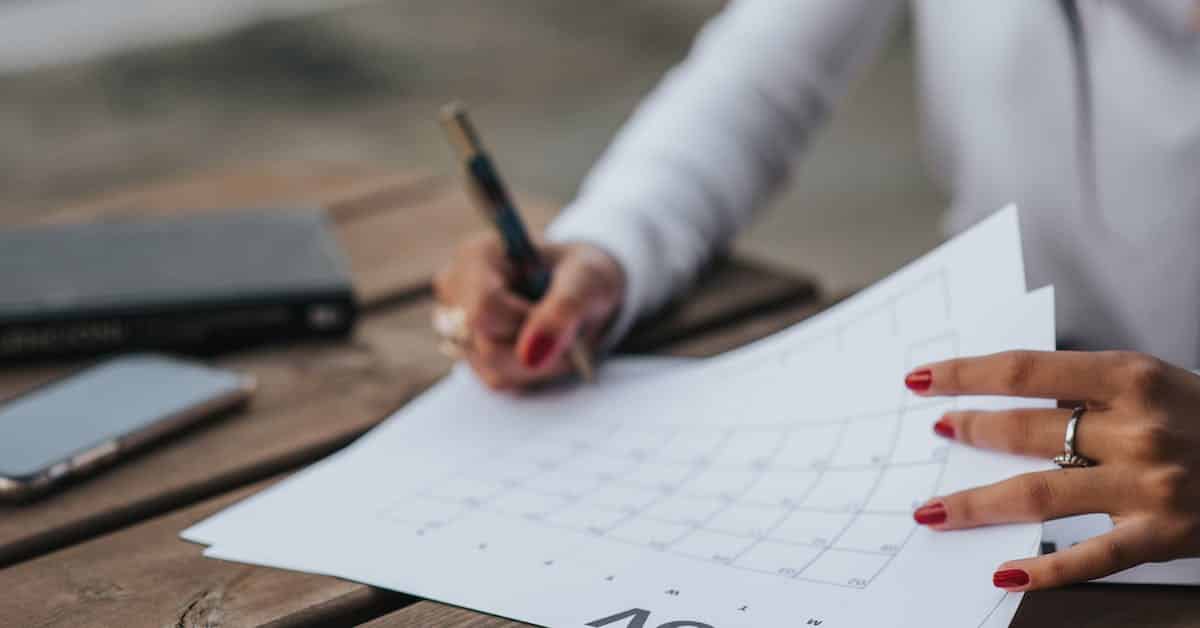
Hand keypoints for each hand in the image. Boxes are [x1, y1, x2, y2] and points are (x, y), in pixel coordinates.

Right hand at [433, 233, 623, 389]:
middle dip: (538, 346)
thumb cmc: (584, 274)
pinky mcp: (469, 354)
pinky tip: (545, 349)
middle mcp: (457, 289)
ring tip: (560, 338)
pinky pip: (498, 380)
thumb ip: (564, 308)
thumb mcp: (588, 280)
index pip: (484, 309)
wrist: (584, 290)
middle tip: (568, 330)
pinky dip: (532, 372)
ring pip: (492, 368)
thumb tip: (531, 353)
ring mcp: (457, 324)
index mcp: (478, 256)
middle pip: (487, 344)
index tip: (562, 317)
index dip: (528, 324)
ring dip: (539, 363)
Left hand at [905, 351, 1199, 590]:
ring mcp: (1149, 485)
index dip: (965, 373)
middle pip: (1026, 430)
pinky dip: (1044, 569)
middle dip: (969, 431)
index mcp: (1131, 377)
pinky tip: (1003, 572)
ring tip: (933, 509)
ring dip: (977, 503)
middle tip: (934, 434)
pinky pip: (1091, 557)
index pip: (1024, 370)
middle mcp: (1137, 428)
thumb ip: (1090, 391)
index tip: (921, 378)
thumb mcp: (1157, 383)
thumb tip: (1012, 402)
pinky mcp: (1164, 536)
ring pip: (1040, 494)